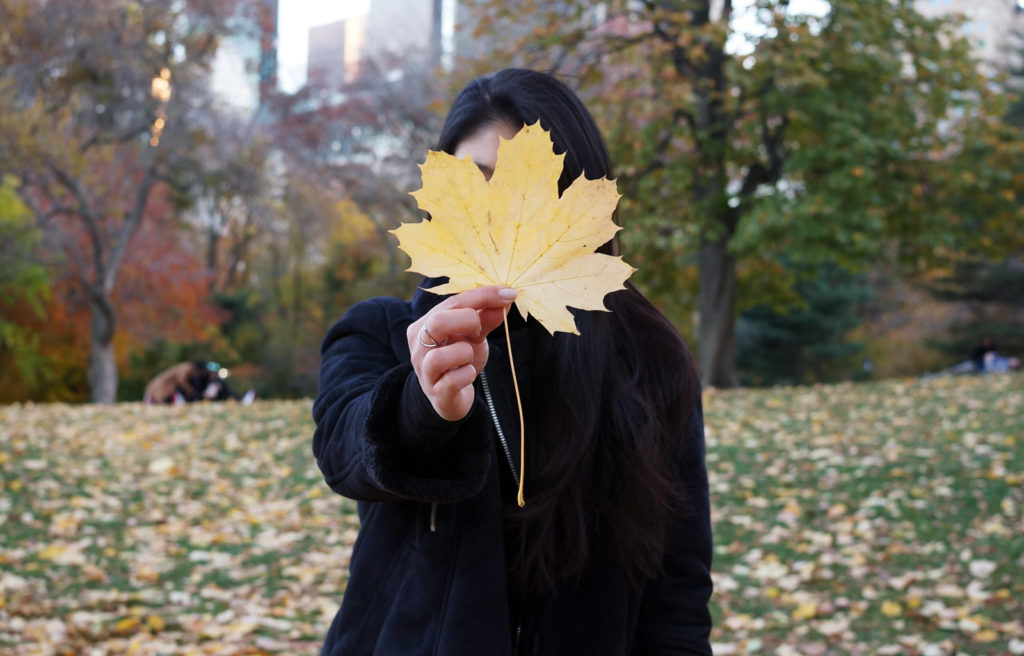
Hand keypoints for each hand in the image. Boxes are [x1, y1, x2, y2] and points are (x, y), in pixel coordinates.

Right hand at [407, 286, 516, 420]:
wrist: (452, 395)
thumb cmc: (460, 360)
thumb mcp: (474, 335)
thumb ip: (487, 317)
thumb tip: (506, 297)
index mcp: (425, 324)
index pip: (452, 302)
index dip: (482, 296)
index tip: (508, 294)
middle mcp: (418, 346)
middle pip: (438, 322)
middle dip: (469, 322)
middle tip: (479, 331)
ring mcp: (425, 371)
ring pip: (440, 356)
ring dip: (465, 353)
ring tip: (467, 358)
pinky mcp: (436, 393)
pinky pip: (453, 380)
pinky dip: (468, 374)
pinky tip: (467, 374)